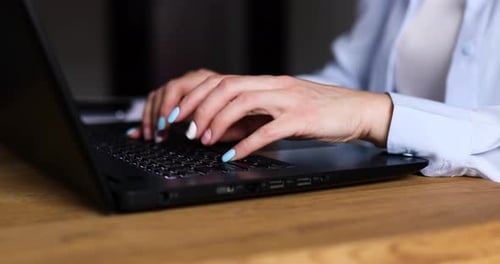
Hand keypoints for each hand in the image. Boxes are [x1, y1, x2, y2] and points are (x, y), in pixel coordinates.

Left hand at [128, 70, 392, 161]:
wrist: (358, 110)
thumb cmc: (321, 112)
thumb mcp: (281, 111)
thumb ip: (254, 117)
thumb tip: (222, 131)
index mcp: (268, 83)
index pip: (223, 81)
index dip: (197, 97)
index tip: (179, 115)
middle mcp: (275, 86)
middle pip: (227, 87)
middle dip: (200, 107)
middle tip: (185, 129)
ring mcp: (289, 100)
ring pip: (242, 101)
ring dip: (217, 122)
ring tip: (203, 140)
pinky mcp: (302, 118)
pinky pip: (268, 130)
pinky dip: (245, 143)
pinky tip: (231, 156)